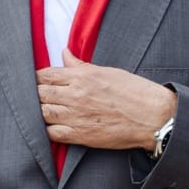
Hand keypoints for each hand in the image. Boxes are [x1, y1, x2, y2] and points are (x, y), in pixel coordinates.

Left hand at [36, 51, 175, 151]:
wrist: (153, 117)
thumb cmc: (134, 91)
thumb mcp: (107, 72)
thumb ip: (80, 65)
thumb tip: (64, 53)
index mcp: (82, 77)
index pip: (46, 74)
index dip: (36, 78)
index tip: (36, 80)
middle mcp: (76, 96)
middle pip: (40, 94)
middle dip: (35, 94)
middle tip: (35, 96)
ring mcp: (77, 117)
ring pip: (43, 114)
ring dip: (39, 112)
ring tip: (41, 110)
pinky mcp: (81, 135)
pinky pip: (53, 134)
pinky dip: (48, 130)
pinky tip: (50, 126)